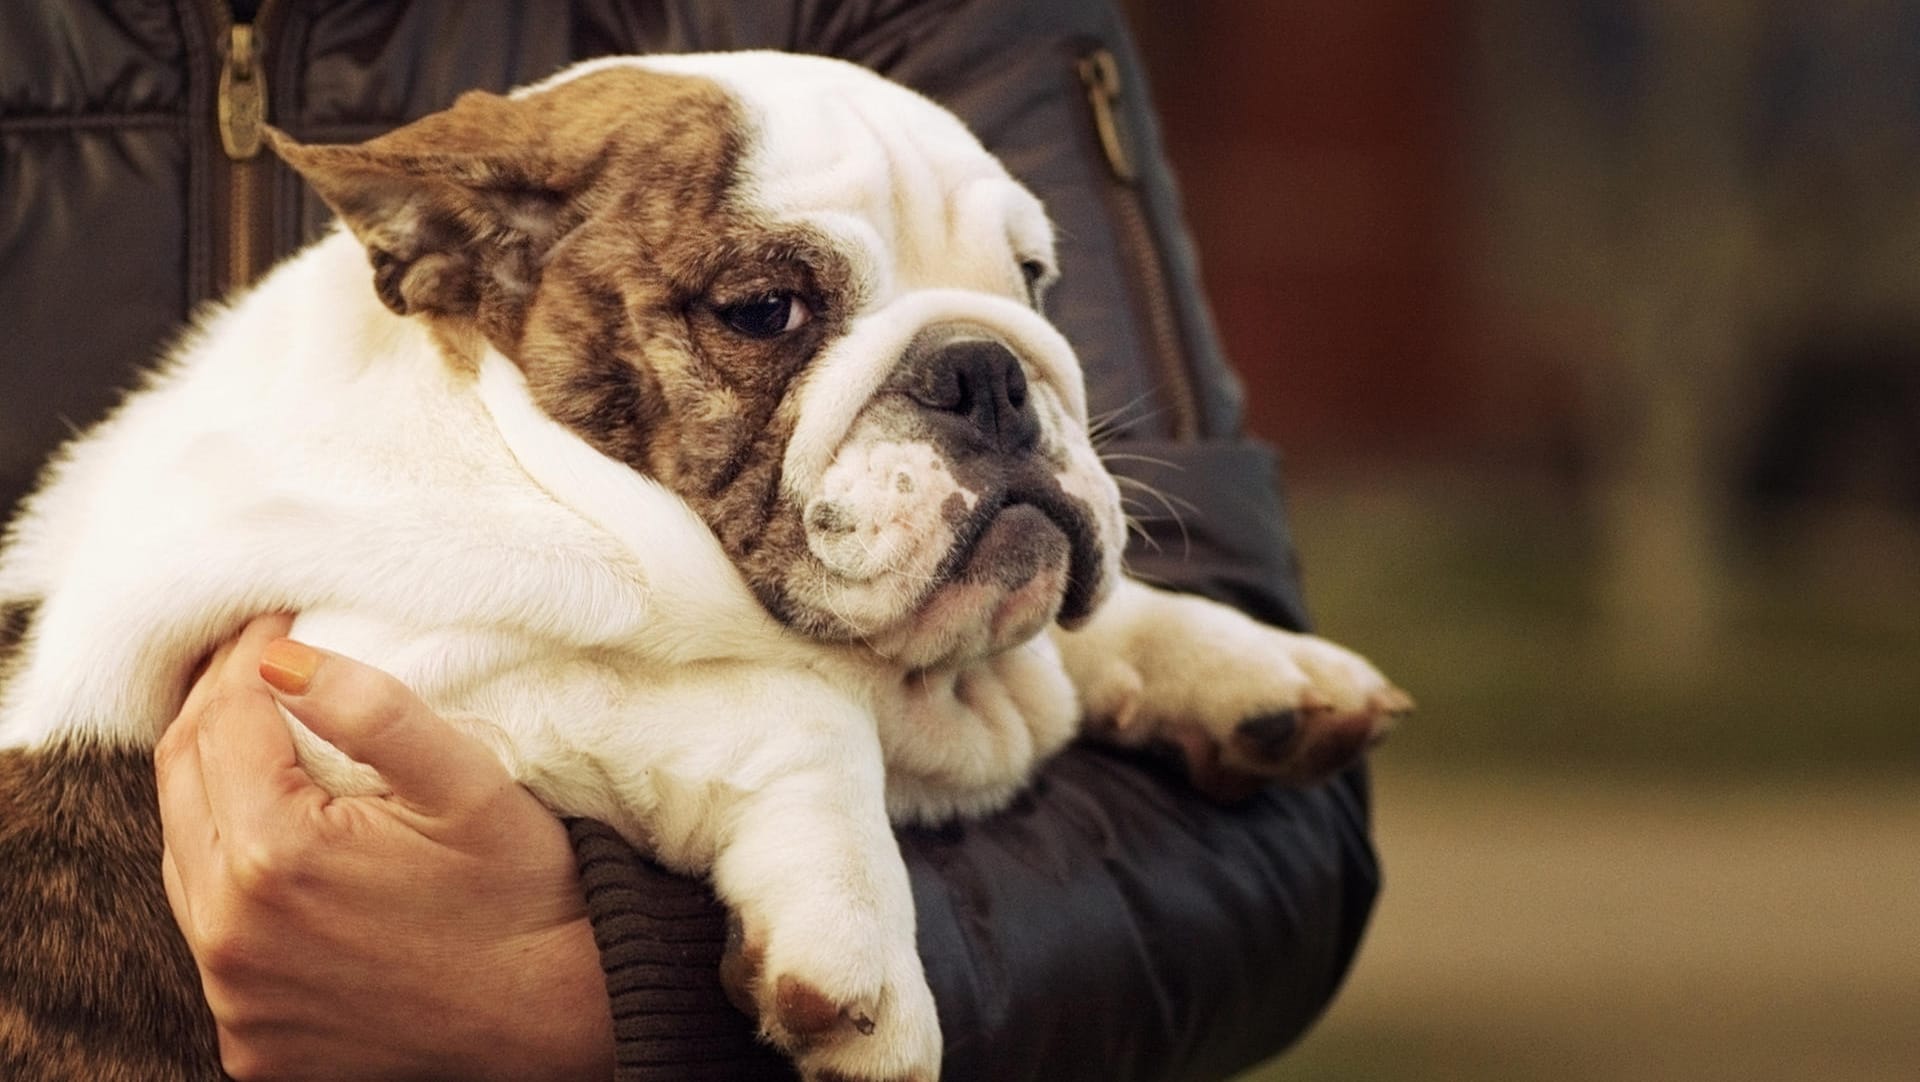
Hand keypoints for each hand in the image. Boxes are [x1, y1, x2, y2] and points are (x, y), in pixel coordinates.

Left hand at [155, 615, 614, 1081]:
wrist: (555, 1015)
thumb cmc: (522, 893)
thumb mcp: (467, 781)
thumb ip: (373, 711)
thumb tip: (278, 658)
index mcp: (275, 854)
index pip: (225, 718)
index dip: (247, 656)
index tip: (276, 620)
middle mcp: (232, 933)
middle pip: (182, 780)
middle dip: (214, 707)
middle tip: (255, 664)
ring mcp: (235, 995)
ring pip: (182, 857)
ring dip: (211, 790)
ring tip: (259, 743)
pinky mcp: (250, 1038)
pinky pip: (212, 935)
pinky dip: (229, 881)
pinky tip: (278, 850)